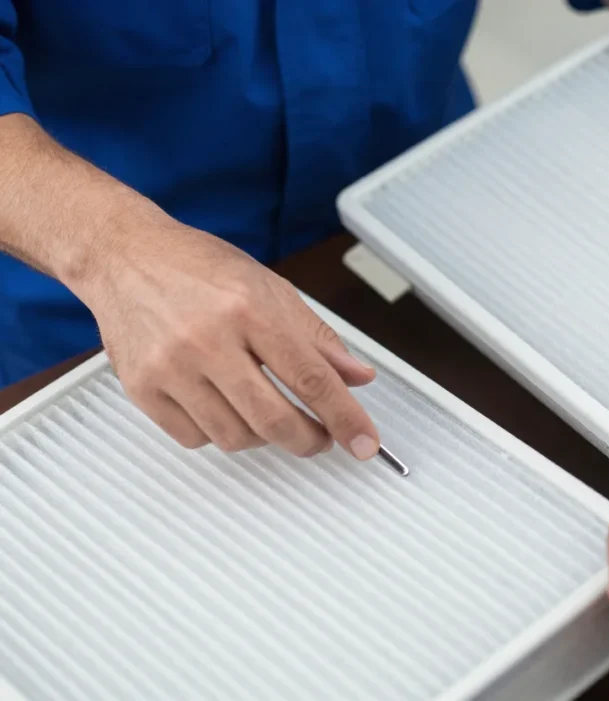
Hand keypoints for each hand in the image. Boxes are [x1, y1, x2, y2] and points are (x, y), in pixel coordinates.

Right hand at [78, 219, 379, 458]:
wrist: (125, 255)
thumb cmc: (199, 268)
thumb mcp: (271, 289)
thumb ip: (317, 338)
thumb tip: (357, 377)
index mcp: (250, 309)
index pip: (311, 379)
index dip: (345, 418)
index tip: (365, 444)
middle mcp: (207, 339)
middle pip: (275, 420)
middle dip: (309, 440)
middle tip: (322, 438)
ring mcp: (170, 367)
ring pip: (236, 437)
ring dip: (265, 438)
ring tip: (270, 415)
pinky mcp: (142, 388)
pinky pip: (195, 439)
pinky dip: (221, 434)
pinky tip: (226, 409)